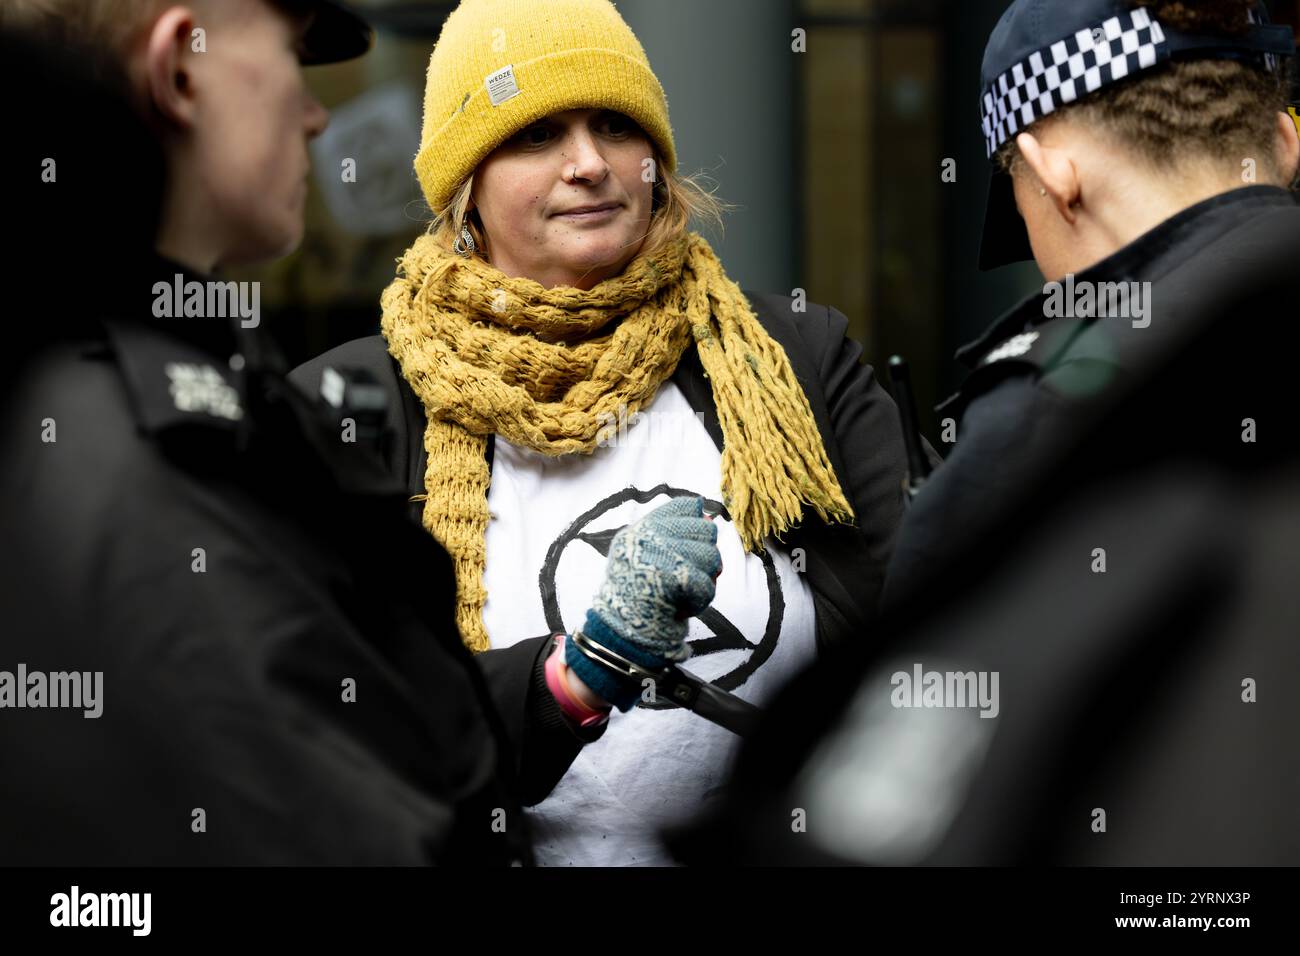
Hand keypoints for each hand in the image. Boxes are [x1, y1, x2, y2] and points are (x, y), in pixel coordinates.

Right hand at [565, 496, 721, 710]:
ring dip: (703, 582)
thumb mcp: (646, 559)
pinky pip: (708, 585)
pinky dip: (699, 602)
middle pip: (706, 530)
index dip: (696, 527)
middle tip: (683, 578)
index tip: (686, 550)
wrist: (620, 635)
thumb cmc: (637, 599)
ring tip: (680, 594)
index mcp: (640, 529)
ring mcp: (659, 553)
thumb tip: (710, 518)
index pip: (686, 506)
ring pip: (712, 558)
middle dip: (703, 558)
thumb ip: (674, 536)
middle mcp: (648, 535)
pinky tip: (681, 607)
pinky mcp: (673, 575)